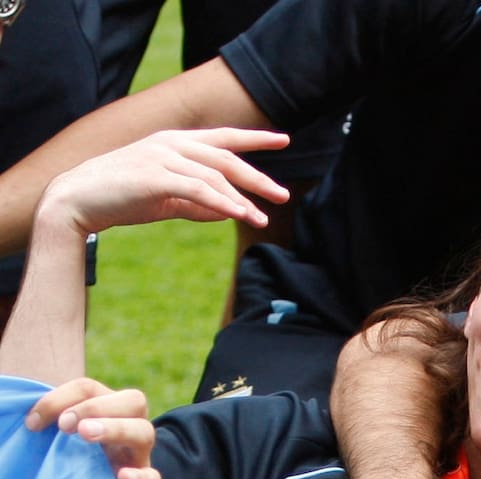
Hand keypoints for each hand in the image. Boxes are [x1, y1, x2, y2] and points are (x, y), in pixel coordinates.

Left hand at [25, 377, 160, 478]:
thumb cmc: (72, 470)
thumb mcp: (60, 443)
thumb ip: (50, 427)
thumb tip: (30, 421)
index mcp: (105, 413)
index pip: (90, 389)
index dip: (60, 398)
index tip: (33, 423)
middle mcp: (127, 429)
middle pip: (132, 401)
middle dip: (96, 407)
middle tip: (66, 425)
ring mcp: (138, 458)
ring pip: (144, 432)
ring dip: (115, 428)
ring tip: (86, 435)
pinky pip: (153, 478)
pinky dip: (139, 476)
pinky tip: (122, 476)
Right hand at [36, 127, 290, 237]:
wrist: (76, 200)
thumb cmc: (122, 197)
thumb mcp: (167, 199)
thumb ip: (198, 203)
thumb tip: (230, 212)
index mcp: (176, 143)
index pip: (224, 138)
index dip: (255, 139)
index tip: (283, 140)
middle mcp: (172, 144)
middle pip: (227, 159)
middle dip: (258, 177)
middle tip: (283, 195)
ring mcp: (162, 157)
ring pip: (215, 178)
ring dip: (241, 200)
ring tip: (261, 219)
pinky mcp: (155, 177)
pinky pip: (198, 190)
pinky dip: (221, 203)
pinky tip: (239, 215)